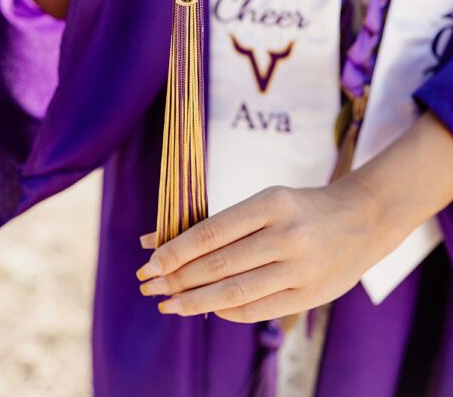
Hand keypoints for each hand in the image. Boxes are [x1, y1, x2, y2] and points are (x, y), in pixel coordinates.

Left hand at [136, 182, 400, 321]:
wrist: (365, 219)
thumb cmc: (298, 209)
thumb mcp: (262, 201)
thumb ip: (212, 223)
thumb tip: (151, 241)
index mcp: (271, 204)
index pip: (211, 232)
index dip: (175, 252)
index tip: (148, 264)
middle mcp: (288, 236)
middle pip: (219, 265)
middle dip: (177, 279)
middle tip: (149, 287)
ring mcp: (303, 268)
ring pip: (236, 292)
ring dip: (194, 302)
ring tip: (168, 305)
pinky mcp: (312, 294)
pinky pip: (258, 310)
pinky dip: (227, 311)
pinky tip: (208, 308)